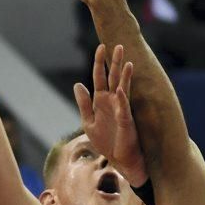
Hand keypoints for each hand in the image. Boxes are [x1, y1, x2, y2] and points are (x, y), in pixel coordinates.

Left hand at [73, 45, 147, 187]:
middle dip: (114, 62)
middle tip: (117, 45)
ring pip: (123, 87)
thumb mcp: (88, 121)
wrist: (120, 159)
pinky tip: (120, 89)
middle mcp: (113, 101)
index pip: (100, 76)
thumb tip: (77, 84)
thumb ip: (84, 103)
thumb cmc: (107, 141)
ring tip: (127, 61)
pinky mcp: (126, 121)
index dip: (99, 62)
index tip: (100, 46)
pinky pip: (124, 107)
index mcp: (102, 100)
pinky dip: (122, 98)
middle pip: (113, 77)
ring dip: (124, 75)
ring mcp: (121, 109)